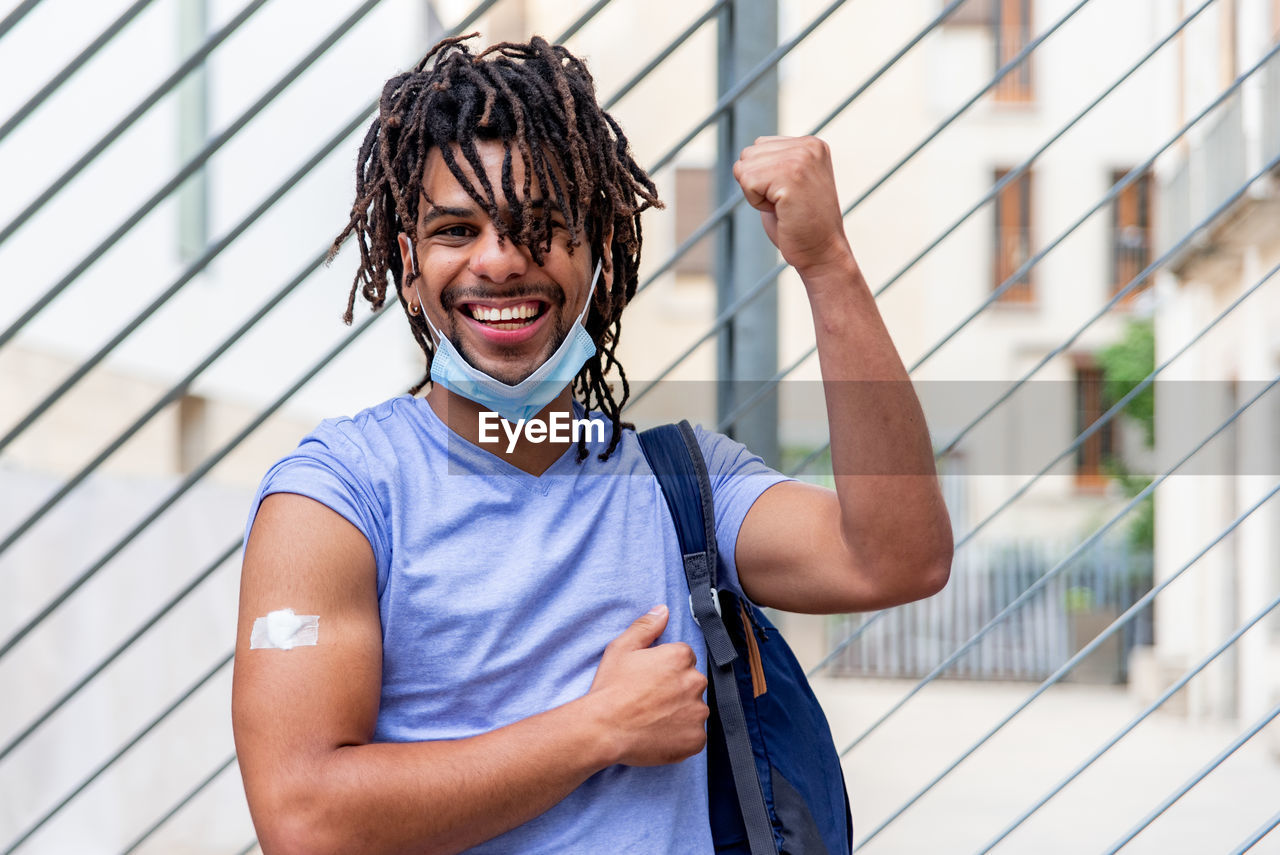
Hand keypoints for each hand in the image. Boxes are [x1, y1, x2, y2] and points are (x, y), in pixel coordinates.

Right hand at [587, 605, 708, 765]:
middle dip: (676, 690)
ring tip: (654, 719)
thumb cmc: (611, 688)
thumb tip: (663, 610)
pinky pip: (695, 735)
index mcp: (680, 657)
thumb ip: (646, 626)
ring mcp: (697, 712)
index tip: (651, 680)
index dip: (666, 669)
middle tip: (650, 700)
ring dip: (681, 713)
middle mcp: (695, 682)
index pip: (684, 658)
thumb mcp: (622, 648)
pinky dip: (682, 737)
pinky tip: (660, 734)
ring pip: (695, 709)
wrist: (603, 728)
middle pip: (692, 682)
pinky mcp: (696, 739)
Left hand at [732, 135, 853, 277]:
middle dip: (757, 184)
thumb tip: (741, 159)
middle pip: (748, 155)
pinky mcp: (790, 177)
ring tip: (784, 207)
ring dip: (756, 194)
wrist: (822, 252)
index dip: (763, 176)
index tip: (788, 194)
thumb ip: (772, 164)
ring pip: (744, 168)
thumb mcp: (789, 182)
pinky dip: (756, 203)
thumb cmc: (800, 225)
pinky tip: (781, 211)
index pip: (758, 146)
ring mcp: (800, 159)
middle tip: (785, 203)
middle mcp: (808, 147)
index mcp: (811, 144)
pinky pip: (748, 183)